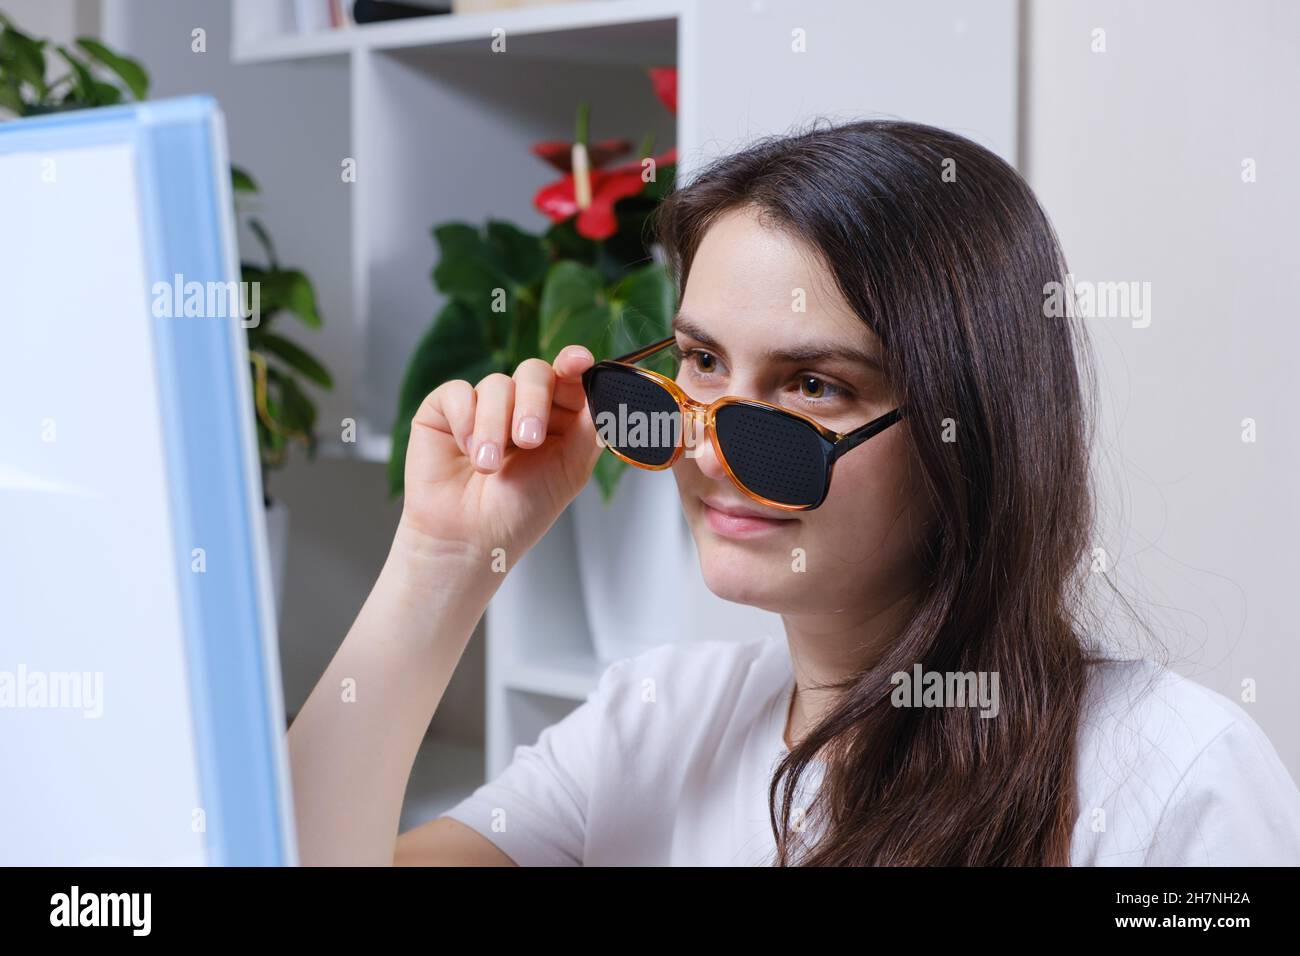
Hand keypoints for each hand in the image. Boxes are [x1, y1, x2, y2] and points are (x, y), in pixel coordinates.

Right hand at [396, 345, 603, 576]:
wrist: (470, 540)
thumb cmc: (520, 512)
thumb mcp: (569, 470)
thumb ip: (591, 428)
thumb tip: (611, 394)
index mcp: (557, 418)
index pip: (568, 378)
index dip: (574, 365)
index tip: (577, 362)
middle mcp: (521, 407)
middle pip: (534, 373)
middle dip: (534, 403)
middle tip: (528, 440)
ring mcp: (483, 406)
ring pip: (496, 385)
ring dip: (495, 426)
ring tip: (488, 467)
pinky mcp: (445, 411)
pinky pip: (458, 392)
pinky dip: (465, 421)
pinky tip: (466, 452)